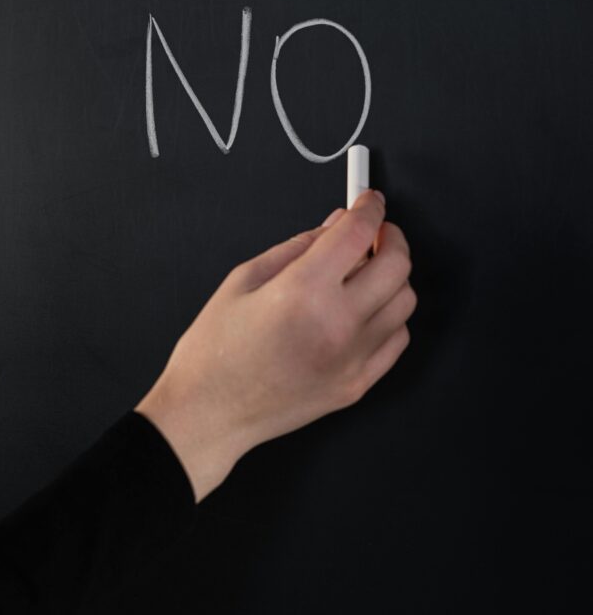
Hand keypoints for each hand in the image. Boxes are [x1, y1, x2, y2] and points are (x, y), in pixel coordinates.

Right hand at [135, 189, 416, 502]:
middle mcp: (337, 323)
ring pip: (405, 301)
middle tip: (374, 233)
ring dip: (392, 278)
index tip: (368, 200)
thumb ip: (297, 247)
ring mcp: (352, 358)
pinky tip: (363, 313)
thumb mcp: (243, 280)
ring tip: (365, 275)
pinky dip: (389, 317)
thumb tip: (335, 224)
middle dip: (390, 237)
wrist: (209, 414)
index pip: (359, 232)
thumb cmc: (215, 350)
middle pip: (397, 264)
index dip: (368, 207)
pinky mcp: (357, 384)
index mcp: (303, 291)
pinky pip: (397, 339)